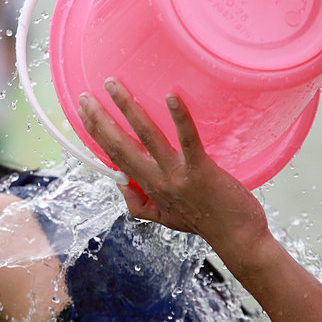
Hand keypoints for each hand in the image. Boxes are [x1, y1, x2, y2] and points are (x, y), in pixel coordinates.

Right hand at [77, 79, 268, 248]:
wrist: (236, 236)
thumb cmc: (205, 222)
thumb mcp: (165, 218)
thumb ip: (139, 205)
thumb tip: (120, 185)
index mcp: (148, 187)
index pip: (114, 157)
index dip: (96, 134)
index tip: (84, 113)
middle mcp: (157, 180)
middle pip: (120, 145)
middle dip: (100, 119)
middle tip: (86, 96)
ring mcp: (177, 175)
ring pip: (146, 137)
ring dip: (127, 109)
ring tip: (114, 86)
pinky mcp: (200, 170)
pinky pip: (187, 140)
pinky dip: (179, 118)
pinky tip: (171, 97)